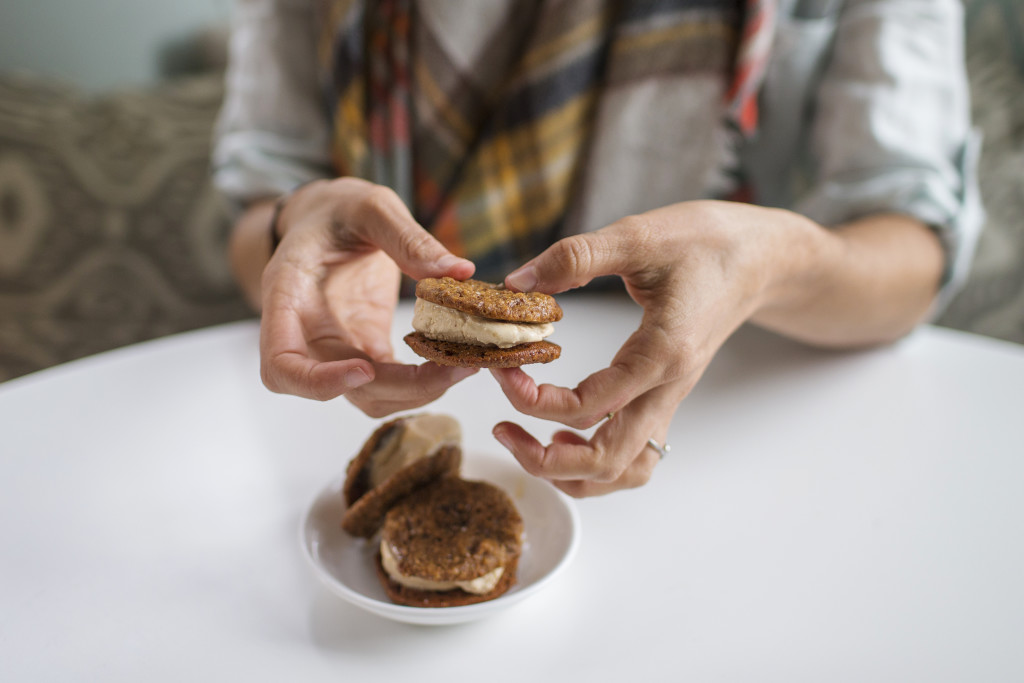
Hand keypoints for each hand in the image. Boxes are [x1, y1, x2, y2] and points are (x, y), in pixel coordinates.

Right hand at [259, 177, 477, 415]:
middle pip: (332, 389)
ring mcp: (335, 346)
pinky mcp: (364, 348)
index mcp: (287, 294)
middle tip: (452, 369)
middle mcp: (305, 331)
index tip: (365, 370)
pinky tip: (455, 360)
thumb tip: (457, 271)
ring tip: (461, 365)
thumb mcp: (372, 207)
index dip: (317, 381)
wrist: (333, 217)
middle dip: (395, 389)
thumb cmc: (340, 209)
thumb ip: (408, 238)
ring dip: (413, 393)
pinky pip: (389, 382)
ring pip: (365, 395)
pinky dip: (421, 381)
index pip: (280, 362)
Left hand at [490, 200, 814, 495]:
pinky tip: (565, 435)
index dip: (536, 401)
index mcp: (662, 352)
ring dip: (572, 473)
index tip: (504, 374)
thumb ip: (576, 257)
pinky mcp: (666, 397)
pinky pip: (635, 454)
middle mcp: (668, 387)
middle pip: (608, 460)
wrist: (760, 258)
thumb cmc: (707, 243)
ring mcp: (670, 398)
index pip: (591, 406)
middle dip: (547, 460)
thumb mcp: (638, 235)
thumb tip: (517, 282)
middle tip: (501, 429)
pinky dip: (597, 463)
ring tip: (529, 445)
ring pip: (625, 470)